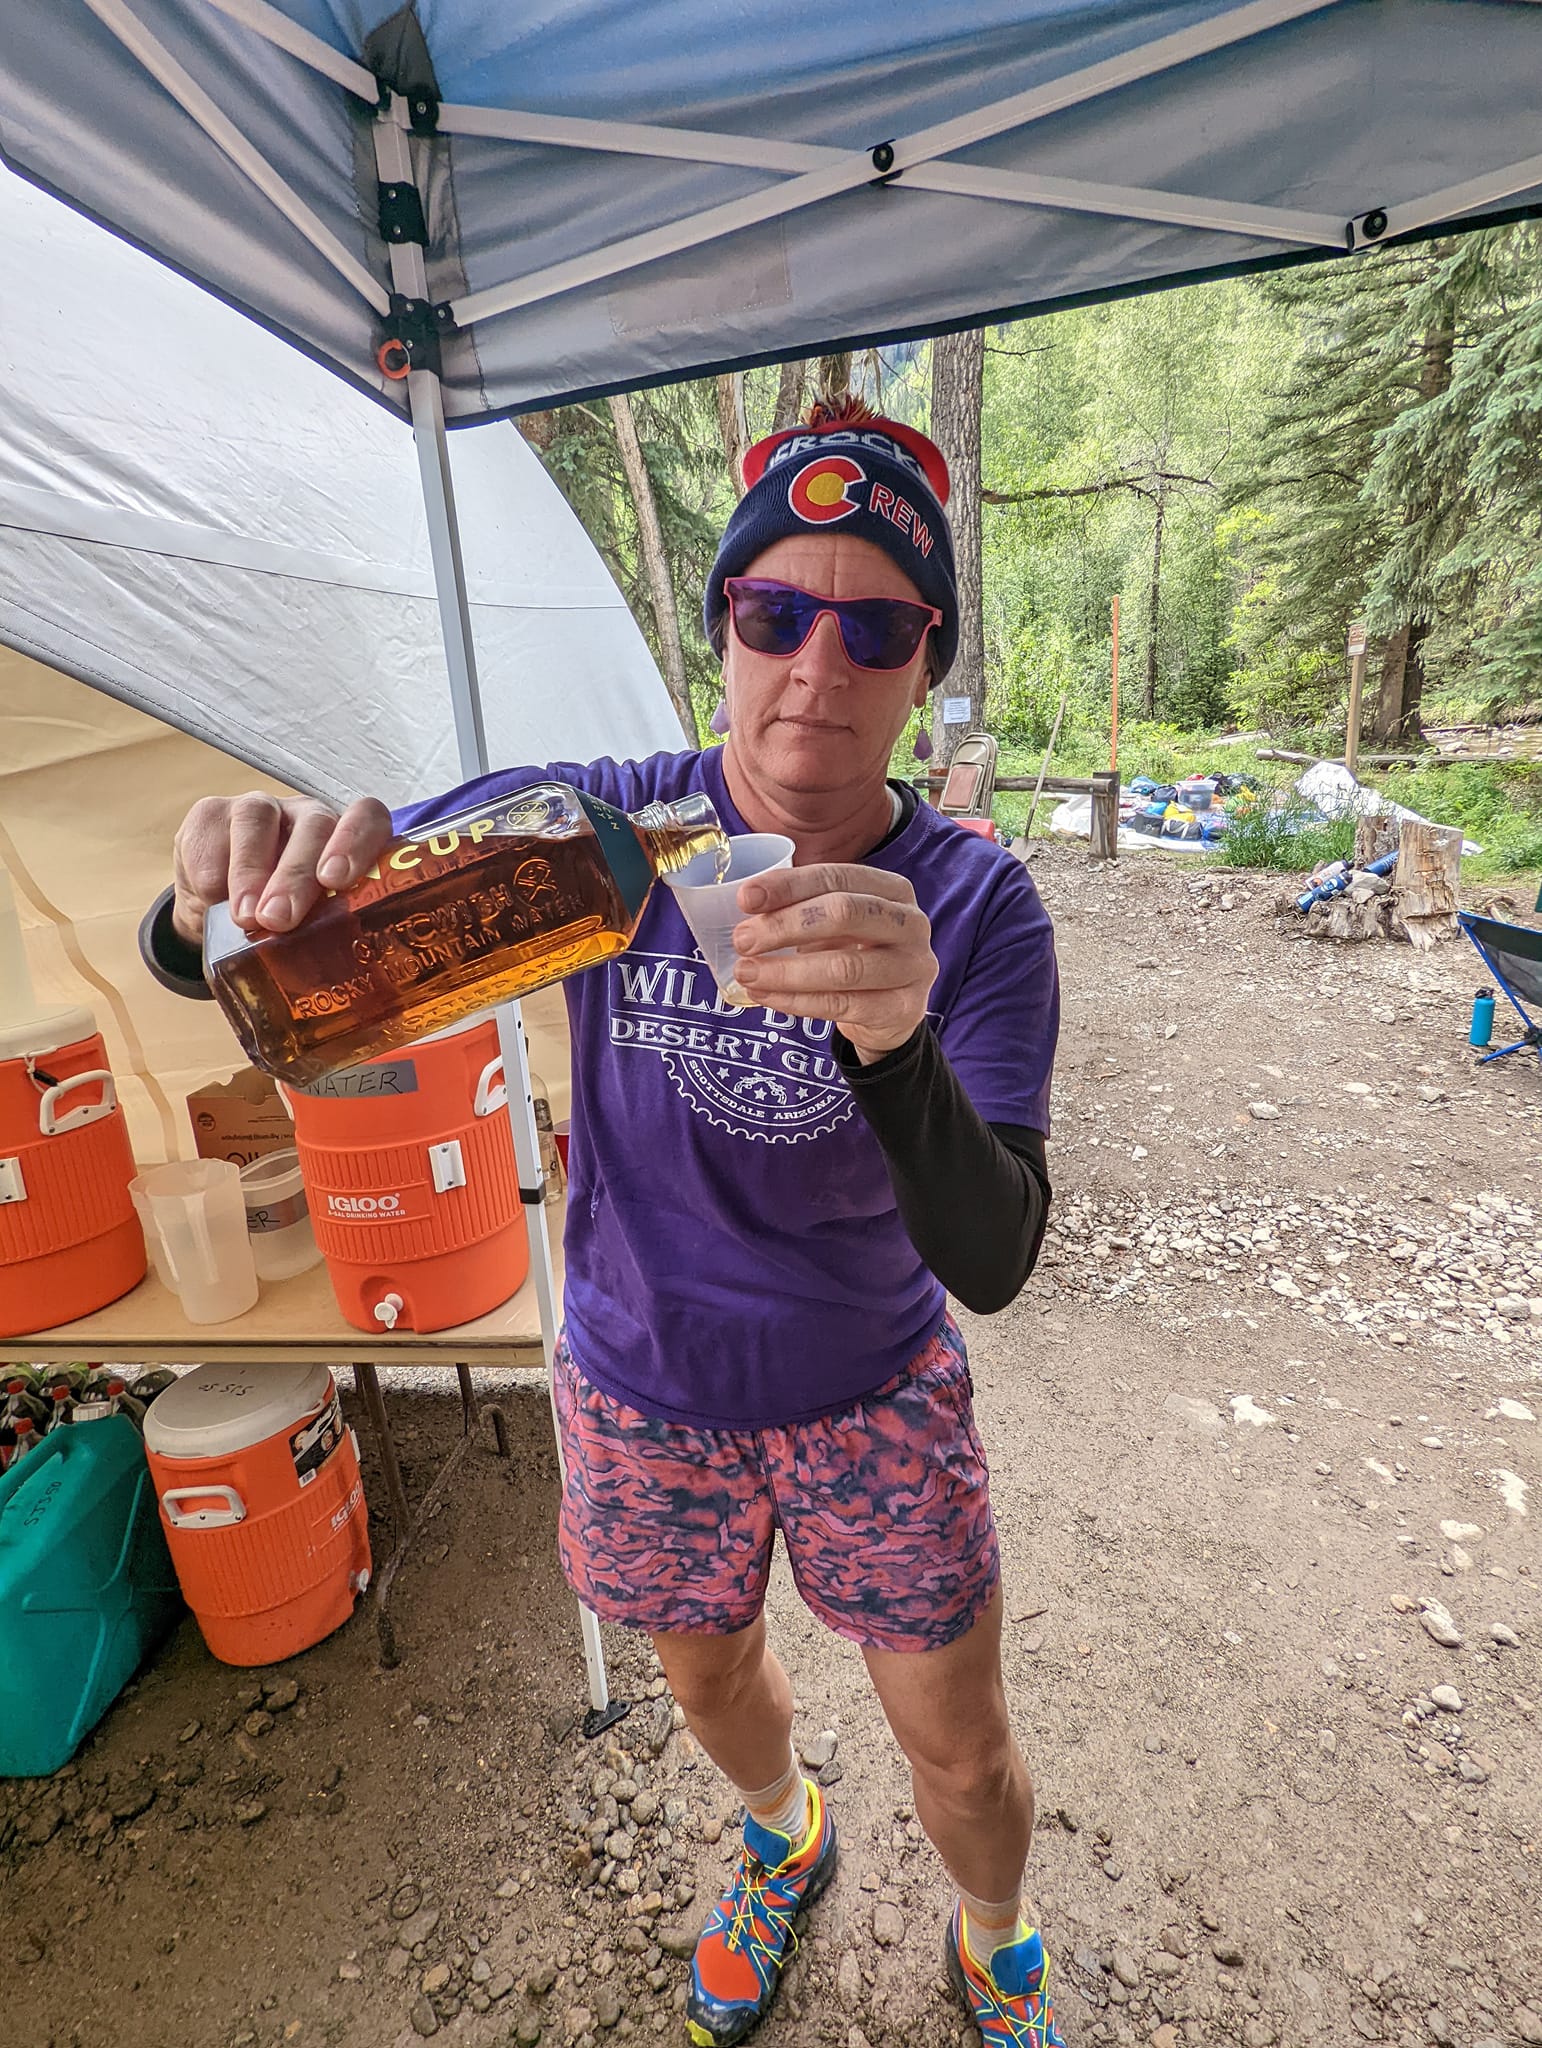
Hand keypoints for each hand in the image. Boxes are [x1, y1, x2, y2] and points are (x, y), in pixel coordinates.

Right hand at [170, 791, 393, 945]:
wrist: (214, 908)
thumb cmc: (278, 920)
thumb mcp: (307, 930)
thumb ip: (328, 936)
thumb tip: (343, 977)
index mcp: (345, 842)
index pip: (367, 819)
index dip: (358, 842)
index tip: (338, 881)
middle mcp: (308, 817)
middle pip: (314, 826)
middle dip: (296, 875)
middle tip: (282, 919)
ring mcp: (261, 810)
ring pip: (259, 821)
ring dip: (251, 873)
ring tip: (245, 917)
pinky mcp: (212, 812)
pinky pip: (214, 832)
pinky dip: (213, 872)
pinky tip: (211, 900)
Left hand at [730, 863, 936, 1063]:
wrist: (892, 1012)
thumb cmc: (856, 954)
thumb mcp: (834, 925)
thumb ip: (801, 909)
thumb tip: (749, 904)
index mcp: (892, 889)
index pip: (837, 877)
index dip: (788, 886)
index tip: (745, 899)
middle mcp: (911, 923)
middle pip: (844, 914)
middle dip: (785, 926)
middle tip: (743, 940)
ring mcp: (913, 967)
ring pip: (844, 967)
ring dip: (786, 971)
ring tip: (747, 973)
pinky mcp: (904, 1009)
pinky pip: (842, 1005)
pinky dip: (797, 1001)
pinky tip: (766, 997)